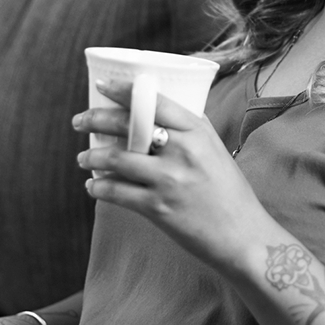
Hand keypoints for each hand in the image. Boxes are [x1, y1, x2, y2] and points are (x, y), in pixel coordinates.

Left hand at [73, 79, 270, 269]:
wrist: (245, 238)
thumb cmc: (228, 192)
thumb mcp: (214, 150)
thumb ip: (187, 130)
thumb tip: (155, 110)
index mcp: (197, 132)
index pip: (154, 101)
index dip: (124, 90)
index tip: (102, 86)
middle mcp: (183, 151)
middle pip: (129, 125)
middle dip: (96, 119)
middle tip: (79, 121)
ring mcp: (170, 180)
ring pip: (116, 158)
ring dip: (91, 156)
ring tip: (82, 158)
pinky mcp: (159, 208)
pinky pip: (117, 192)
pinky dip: (99, 187)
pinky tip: (93, 185)